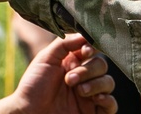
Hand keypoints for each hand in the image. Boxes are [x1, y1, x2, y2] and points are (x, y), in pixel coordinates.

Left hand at [0, 34, 115, 113]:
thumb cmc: (33, 86)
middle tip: (69, 79)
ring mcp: (90, 94)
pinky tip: (96, 99)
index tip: (85, 52)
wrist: (29, 113)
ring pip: (108, 82)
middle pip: (102, 65)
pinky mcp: (93, 112)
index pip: (92, 50)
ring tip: (78, 91)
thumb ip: (65, 43)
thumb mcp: (46, 58)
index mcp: (73, 62)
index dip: (92, 48)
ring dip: (95, 84)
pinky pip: (112, 105)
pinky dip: (108, 100)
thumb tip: (86, 34)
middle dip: (88, 70)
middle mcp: (84, 76)